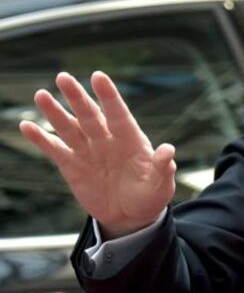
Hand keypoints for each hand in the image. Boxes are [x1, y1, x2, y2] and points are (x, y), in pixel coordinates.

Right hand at [19, 71, 175, 237]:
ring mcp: (88, 151)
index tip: (98, 76)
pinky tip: (26, 126)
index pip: (119, 114)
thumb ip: (162, 167)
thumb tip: (168, 150)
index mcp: (131, 140)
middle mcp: (107, 140)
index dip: (109, 96)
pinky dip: (40, 138)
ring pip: (69, 127)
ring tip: (41, 95)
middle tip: (63, 77)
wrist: (130, 216)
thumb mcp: (161, 185)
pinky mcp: (72, 165)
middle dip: (77, 97)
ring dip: (55, 112)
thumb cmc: (150, 197)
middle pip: (89, 115)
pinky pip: (54, 149)